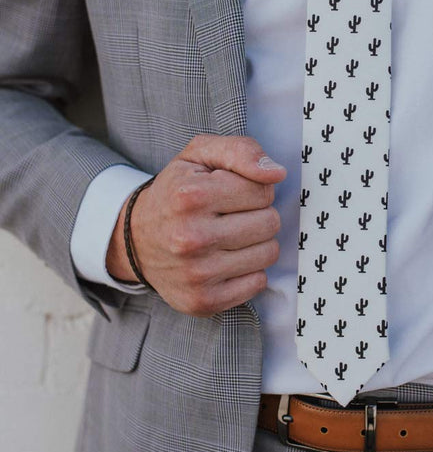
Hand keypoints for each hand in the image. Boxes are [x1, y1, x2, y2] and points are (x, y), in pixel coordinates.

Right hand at [106, 134, 286, 315]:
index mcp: (191, 196)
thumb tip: (277, 174)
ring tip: (228, 237)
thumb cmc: (176, 192)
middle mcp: (191, 237)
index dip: (252, 188)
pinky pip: (258, 282)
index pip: (263, 190)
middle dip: (257, 214)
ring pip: (268, 253)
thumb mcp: (200, 155)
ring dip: (255, 243)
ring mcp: (196, 274)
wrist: (135, 239)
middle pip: (270, 222)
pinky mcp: (203, 300)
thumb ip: (241, 151)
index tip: (230, 192)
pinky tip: (225, 260)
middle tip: (230, 215)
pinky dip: (249, 271)